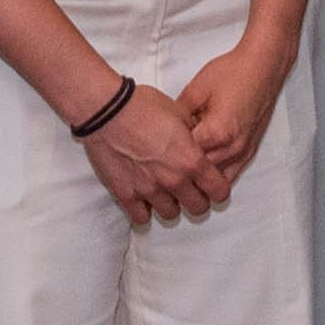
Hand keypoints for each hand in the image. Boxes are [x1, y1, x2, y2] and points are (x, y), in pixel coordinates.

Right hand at [82, 80, 232, 226]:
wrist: (106, 111)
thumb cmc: (141, 106)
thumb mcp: (179, 112)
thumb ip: (193, 133)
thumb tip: (198, 139)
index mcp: (191, 159)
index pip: (219, 190)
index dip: (218, 188)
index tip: (213, 185)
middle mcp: (174, 179)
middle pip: (198, 207)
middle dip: (198, 199)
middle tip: (191, 190)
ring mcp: (149, 190)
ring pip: (171, 214)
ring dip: (171, 204)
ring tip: (165, 192)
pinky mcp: (126, 195)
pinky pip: (141, 218)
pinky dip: (144, 210)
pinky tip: (144, 199)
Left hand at [176, 37, 291, 183]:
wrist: (263, 66)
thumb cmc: (234, 72)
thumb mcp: (196, 89)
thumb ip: (178, 114)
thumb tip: (165, 129)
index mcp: (216, 132)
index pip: (185, 157)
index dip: (168, 155)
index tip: (157, 151)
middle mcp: (232, 147)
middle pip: (199, 173)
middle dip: (182, 169)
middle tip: (165, 162)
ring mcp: (243, 151)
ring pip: (214, 180)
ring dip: (198, 177)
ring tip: (182, 171)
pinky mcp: (250, 151)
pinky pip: (230, 175)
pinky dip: (215, 177)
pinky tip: (202, 172)